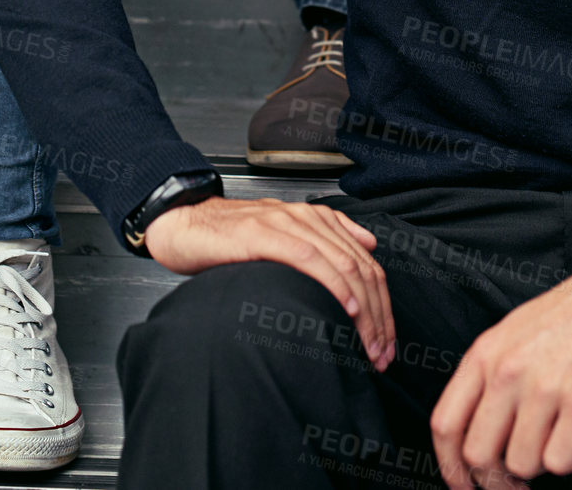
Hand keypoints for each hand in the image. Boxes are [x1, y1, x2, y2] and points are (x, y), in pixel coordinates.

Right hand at [145, 195, 395, 367]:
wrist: (186, 222)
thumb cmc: (230, 238)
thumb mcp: (283, 235)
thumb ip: (326, 236)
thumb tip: (368, 243)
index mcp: (316, 219)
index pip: (367, 264)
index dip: (383, 306)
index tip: (385, 344)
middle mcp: (307, 217)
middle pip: (362, 268)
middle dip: (379, 316)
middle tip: (382, 354)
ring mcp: (286, 223)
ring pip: (343, 264)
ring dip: (364, 310)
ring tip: (369, 344)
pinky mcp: (263, 234)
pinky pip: (309, 258)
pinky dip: (333, 284)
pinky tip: (346, 307)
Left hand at [430, 259, 571, 485]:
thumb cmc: (564, 320)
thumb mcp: (509, 337)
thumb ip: (485, 383)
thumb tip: (471, 440)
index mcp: (485, 354)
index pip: (445, 425)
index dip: (450, 468)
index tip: (464, 486)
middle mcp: (508, 370)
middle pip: (479, 455)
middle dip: (497, 479)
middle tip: (516, 480)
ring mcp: (544, 386)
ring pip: (521, 465)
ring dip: (539, 463)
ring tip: (555, 436)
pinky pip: (560, 462)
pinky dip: (571, 457)